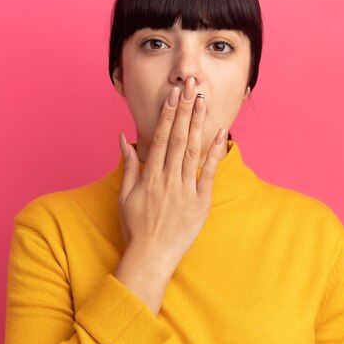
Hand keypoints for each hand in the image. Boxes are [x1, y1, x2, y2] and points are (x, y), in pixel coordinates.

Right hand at [117, 77, 225, 276]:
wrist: (151, 256)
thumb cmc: (136, 226)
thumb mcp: (125, 195)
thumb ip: (128, 165)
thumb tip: (123, 138)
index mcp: (149, 176)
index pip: (160, 138)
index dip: (167, 114)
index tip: (173, 95)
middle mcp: (167, 179)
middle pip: (178, 138)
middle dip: (184, 110)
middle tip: (191, 87)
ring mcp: (185, 190)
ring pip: (192, 151)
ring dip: (198, 124)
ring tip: (202, 101)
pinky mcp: (200, 202)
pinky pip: (208, 173)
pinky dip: (214, 153)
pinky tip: (220, 134)